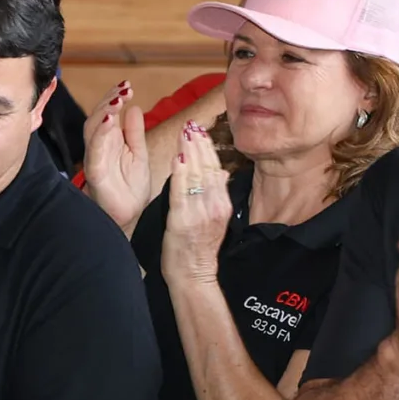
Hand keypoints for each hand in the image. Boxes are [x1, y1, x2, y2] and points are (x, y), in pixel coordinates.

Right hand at [83, 80, 150, 233]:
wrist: (131, 217)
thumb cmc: (131, 189)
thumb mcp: (139, 153)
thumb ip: (134, 132)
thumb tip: (134, 108)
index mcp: (109, 143)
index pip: (106, 115)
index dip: (113, 98)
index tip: (127, 86)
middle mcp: (99, 148)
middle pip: (96, 118)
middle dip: (108, 100)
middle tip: (125, 89)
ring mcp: (96, 160)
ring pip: (92, 130)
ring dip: (104, 112)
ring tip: (118, 99)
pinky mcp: (96, 174)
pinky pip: (95, 151)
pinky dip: (101, 135)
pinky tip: (110, 122)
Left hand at [160, 123, 230, 286]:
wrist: (193, 275)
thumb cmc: (199, 247)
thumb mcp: (215, 217)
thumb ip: (217, 193)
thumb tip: (221, 171)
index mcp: (222, 203)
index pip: (215, 169)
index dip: (207, 148)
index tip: (199, 130)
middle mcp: (214, 205)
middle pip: (207, 168)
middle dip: (198, 144)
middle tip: (190, 124)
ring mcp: (200, 213)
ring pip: (195, 177)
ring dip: (188, 153)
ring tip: (184, 134)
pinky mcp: (182, 221)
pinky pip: (180, 194)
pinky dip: (179, 176)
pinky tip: (176, 160)